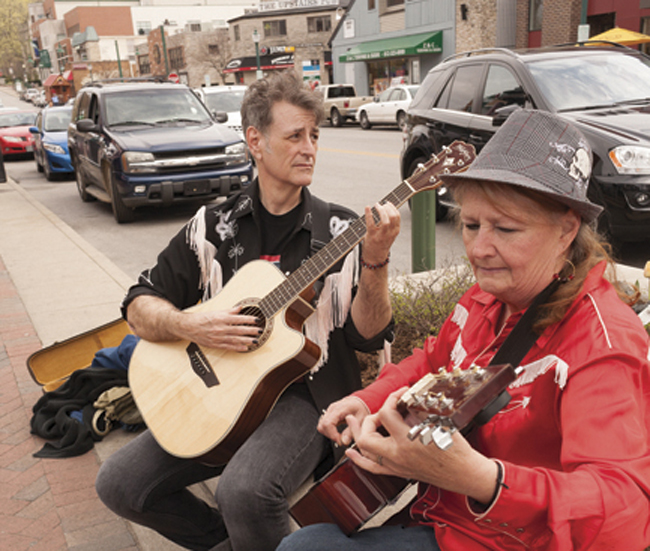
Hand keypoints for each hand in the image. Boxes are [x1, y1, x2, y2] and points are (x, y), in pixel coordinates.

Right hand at [179, 306, 260, 351]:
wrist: (189, 327)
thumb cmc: (202, 318)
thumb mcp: (216, 312)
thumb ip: (229, 311)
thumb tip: (240, 308)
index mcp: (221, 318)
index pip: (238, 319)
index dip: (249, 319)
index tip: (257, 320)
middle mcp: (220, 328)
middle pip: (239, 330)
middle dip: (251, 331)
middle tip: (260, 331)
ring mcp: (218, 337)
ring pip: (235, 339)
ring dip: (246, 340)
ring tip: (255, 341)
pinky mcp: (215, 344)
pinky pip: (228, 347)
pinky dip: (237, 348)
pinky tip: (245, 348)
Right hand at [318, 396, 370, 446]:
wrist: (359, 402)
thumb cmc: (361, 409)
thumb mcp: (360, 420)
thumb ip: (351, 431)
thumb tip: (344, 441)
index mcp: (339, 409)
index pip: (327, 424)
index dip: (332, 435)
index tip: (340, 441)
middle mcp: (332, 409)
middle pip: (322, 426)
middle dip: (330, 436)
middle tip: (341, 440)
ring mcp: (329, 411)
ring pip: (321, 426)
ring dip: (329, 434)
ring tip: (339, 437)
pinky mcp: (329, 415)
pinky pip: (323, 424)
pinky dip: (328, 431)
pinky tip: (337, 433)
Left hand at [346, 388, 498, 503]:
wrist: (464, 472)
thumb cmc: (455, 448)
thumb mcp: (437, 423)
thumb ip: (416, 412)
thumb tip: (403, 400)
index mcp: (409, 440)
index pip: (387, 414)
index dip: (390, 398)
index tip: (399, 394)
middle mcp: (398, 455)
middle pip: (367, 436)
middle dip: (368, 419)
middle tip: (380, 411)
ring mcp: (396, 465)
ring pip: (365, 452)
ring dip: (358, 434)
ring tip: (353, 422)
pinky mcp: (398, 472)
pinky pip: (372, 468)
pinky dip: (358, 459)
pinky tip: (350, 452)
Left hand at [362, 203, 400, 264]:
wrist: (375, 258)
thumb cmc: (381, 244)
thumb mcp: (389, 234)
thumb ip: (389, 224)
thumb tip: (386, 209)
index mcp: (395, 231)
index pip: (397, 216)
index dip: (392, 207)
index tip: (387, 203)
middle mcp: (390, 233)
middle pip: (393, 216)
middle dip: (388, 207)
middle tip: (381, 205)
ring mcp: (381, 235)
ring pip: (385, 220)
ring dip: (381, 210)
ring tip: (377, 206)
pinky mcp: (372, 236)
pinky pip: (371, 223)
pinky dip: (369, 214)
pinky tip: (367, 208)